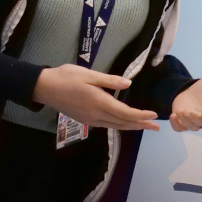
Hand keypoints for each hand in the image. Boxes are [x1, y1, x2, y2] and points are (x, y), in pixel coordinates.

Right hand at [33, 64, 158, 130]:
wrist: (44, 88)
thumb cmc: (66, 77)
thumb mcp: (89, 74)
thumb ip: (109, 81)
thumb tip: (128, 84)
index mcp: (99, 102)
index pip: (125, 113)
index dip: (141, 115)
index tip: (154, 115)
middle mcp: (96, 115)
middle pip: (123, 122)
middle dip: (141, 124)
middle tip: (157, 127)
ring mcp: (90, 119)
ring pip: (115, 125)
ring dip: (131, 126)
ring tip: (145, 126)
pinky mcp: (85, 119)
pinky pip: (107, 125)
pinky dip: (120, 125)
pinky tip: (124, 123)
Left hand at [170, 77, 201, 131]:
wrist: (194, 88)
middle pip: (201, 123)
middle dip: (194, 118)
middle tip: (187, 111)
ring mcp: (194, 121)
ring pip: (191, 127)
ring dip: (185, 121)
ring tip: (179, 112)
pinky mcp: (183, 121)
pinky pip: (180, 128)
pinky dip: (176, 125)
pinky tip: (173, 116)